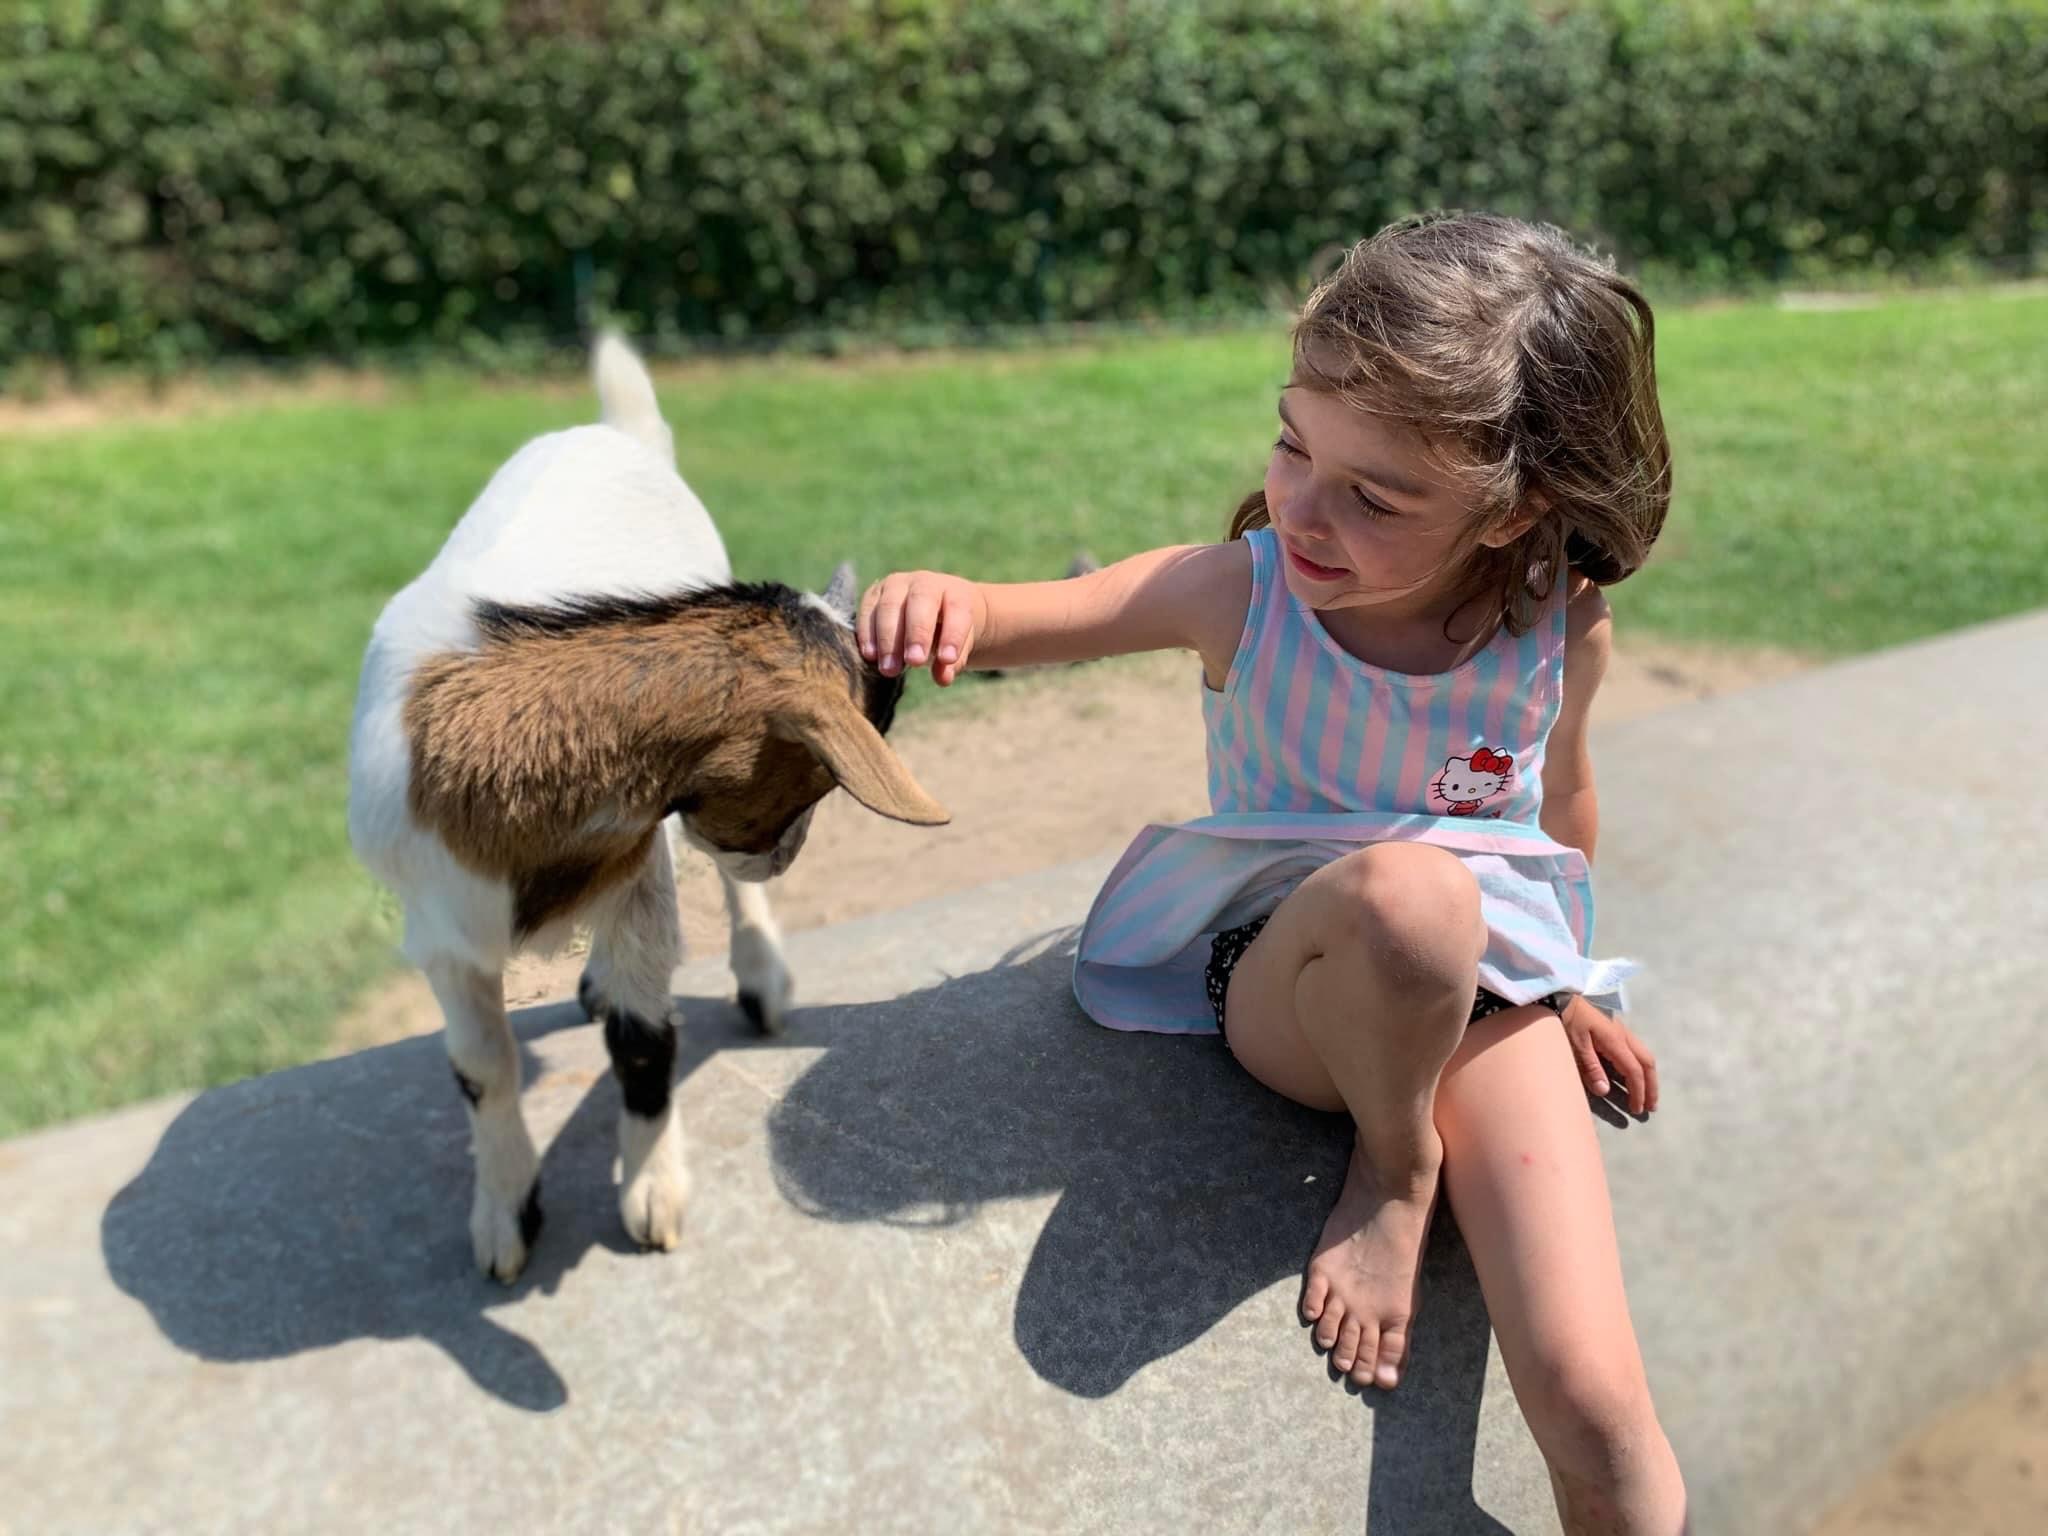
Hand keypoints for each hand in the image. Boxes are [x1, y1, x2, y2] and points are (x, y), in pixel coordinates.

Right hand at [858, 570, 984, 685]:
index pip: (957, 608)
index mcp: (954, 592)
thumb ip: (954, 661)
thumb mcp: (959, 645)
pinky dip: (867, 633)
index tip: (947, 659)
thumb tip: (942, 678)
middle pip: (920, 601)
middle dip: (917, 633)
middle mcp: (924, 583)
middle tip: (914, 662)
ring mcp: (897, 585)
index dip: (953, 634)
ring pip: (889, 606)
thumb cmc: (949, 631)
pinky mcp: (874, 594)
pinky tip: (870, 655)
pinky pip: (868, 610)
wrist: (932, 610)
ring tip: (889, 669)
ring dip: (888, 639)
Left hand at [1559, 995, 1658, 1114]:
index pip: (1634, 1071)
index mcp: (1615, 1041)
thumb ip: (1590, 1067)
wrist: (1561, 995)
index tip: (1637, 1109)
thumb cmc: (1567, 1019)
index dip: (1638, 1092)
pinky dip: (1641, 1067)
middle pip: (1647, 1063)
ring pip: (1644, 1056)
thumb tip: (1605, 1091)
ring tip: (1648, 1096)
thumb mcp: (1575, 1044)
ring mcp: (1621, 1031)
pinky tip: (1635, 1076)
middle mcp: (1624, 1036)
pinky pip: (1636, 1051)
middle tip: (1651, 1107)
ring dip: (1648, 1077)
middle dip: (1651, 1086)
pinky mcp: (1615, 1030)